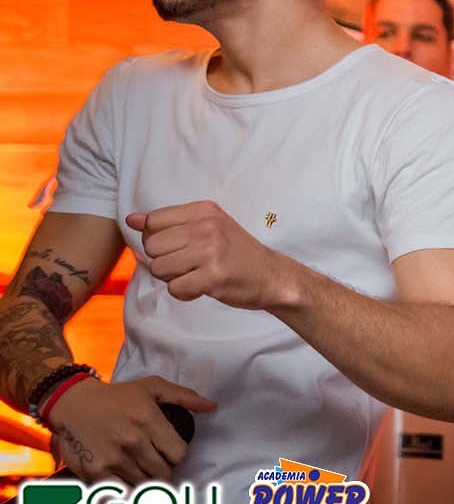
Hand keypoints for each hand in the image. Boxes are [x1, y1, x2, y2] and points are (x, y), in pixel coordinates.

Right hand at [47, 375, 215, 483]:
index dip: (179, 456)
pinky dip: (127, 493)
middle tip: (159, 467)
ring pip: (144, 485)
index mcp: (149, 421)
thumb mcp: (152, 387)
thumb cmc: (117, 396)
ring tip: (144, 475)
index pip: (179, 454)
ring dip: (147, 483)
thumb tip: (212, 407)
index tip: (172, 454)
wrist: (73, 404)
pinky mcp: (95, 472)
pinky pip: (120, 493)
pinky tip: (129, 485)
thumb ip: (184, 397)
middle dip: (165, 472)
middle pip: (163, 474)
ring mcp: (113, 459)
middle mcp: (133, 443)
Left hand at [127, 201, 289, 309]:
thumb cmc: (235, 252)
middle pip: (152, 246)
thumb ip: (170, 223)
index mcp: (204, 210)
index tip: (177, 247)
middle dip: (163, 260)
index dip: (156, 239)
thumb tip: (131, 220)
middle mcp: (207, 227)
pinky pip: (174, 288)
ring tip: (195, 274)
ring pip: (159, 268)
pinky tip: (201, 286)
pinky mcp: (213, 276)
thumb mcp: (208, 226)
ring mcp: (210, 251)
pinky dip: (184, 292)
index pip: (153, 221)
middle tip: (188, 264)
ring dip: (173, 278)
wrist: (271, 275)